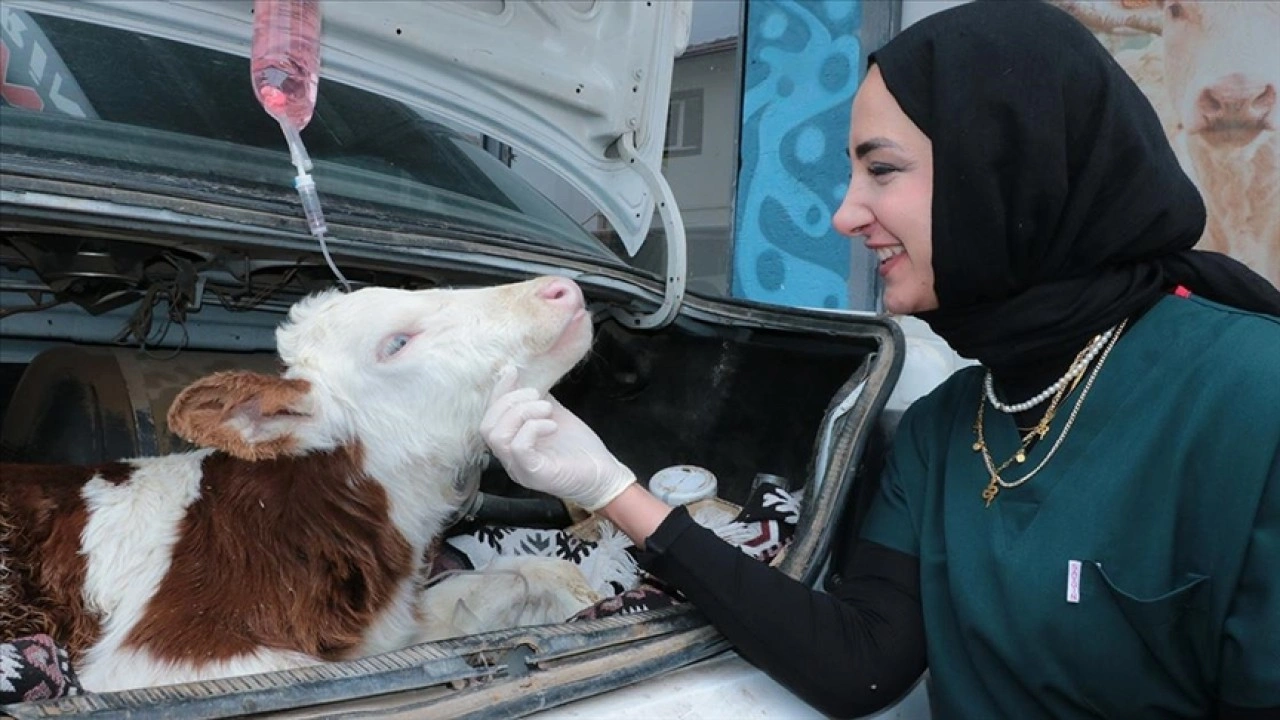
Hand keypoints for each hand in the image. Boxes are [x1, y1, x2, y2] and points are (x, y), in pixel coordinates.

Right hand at [480, 367, 635, 511]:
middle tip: (538, 396)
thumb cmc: (579, 448)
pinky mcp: (533, 474)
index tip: (512, 371)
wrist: (604, 474)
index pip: (490, 417)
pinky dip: (532, 428)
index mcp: (511, 444)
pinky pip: (518, 447)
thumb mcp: (553, 416)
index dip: (498, 392)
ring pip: (497, 436)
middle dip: (510, 402)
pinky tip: (552, 425)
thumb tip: (527, 377)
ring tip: (546, 409)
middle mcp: (510, 459)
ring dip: (521, 413)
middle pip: (487, 426)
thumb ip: (537, 400)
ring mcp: (519, 468)